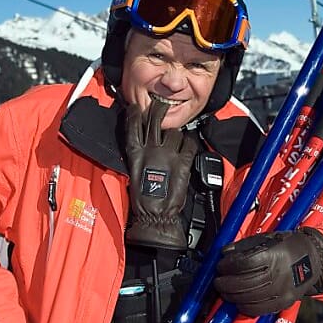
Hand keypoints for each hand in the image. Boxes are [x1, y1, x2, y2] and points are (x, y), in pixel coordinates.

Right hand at [124, 102, 199, 248]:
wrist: (156, 214)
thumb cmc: (142, 199)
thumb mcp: (132, 172)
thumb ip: (138, 155)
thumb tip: (143, 145)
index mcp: (135, 153)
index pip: (133, 125)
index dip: (134, 114)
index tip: (137, 108)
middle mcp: (151, 149)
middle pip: (155, 120)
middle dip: (158, 110)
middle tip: (162, 107)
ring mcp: (168, 154)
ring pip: (174, 132)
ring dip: (176, 134)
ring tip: (176, 140)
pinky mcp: (183, 161)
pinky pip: (189, 144)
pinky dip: (190, 143)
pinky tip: (188, 146)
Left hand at [214, 227, 322, 316]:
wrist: (315, 259)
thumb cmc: (288, 247)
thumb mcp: (269, 239)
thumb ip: (245, 246)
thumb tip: (225, 253)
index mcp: (276, 255)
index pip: (246, 263)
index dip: (229, 266)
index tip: (221, 265)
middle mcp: (280, 274)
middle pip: (246, 283)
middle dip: (226, 283)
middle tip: (218, 281)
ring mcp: (283, 290)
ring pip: (251, 298)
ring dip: (233, 296)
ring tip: (225, 292)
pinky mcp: (285, 302)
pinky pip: (260, 309)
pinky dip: (245, 307)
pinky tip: (238, 302)